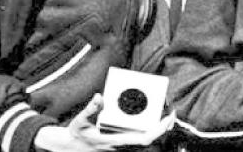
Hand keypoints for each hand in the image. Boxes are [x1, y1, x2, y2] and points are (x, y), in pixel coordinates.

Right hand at [34, 94, 174, 151]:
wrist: (71, 147)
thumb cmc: (77, 134)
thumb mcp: (80, 121)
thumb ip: (90, 109)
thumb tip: (99, 97)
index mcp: (117, 141)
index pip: (144, 139)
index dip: (159, 130)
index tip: (168, 119)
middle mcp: (123, 147)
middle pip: (151, 141)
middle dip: (164, 128)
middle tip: (172, 113)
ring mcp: (124, 147)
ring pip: (148, 141)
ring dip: (159, 130)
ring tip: (167, 114)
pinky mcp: (123, 145)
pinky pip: (142, 140)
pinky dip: (152, 131)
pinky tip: (155, 120)